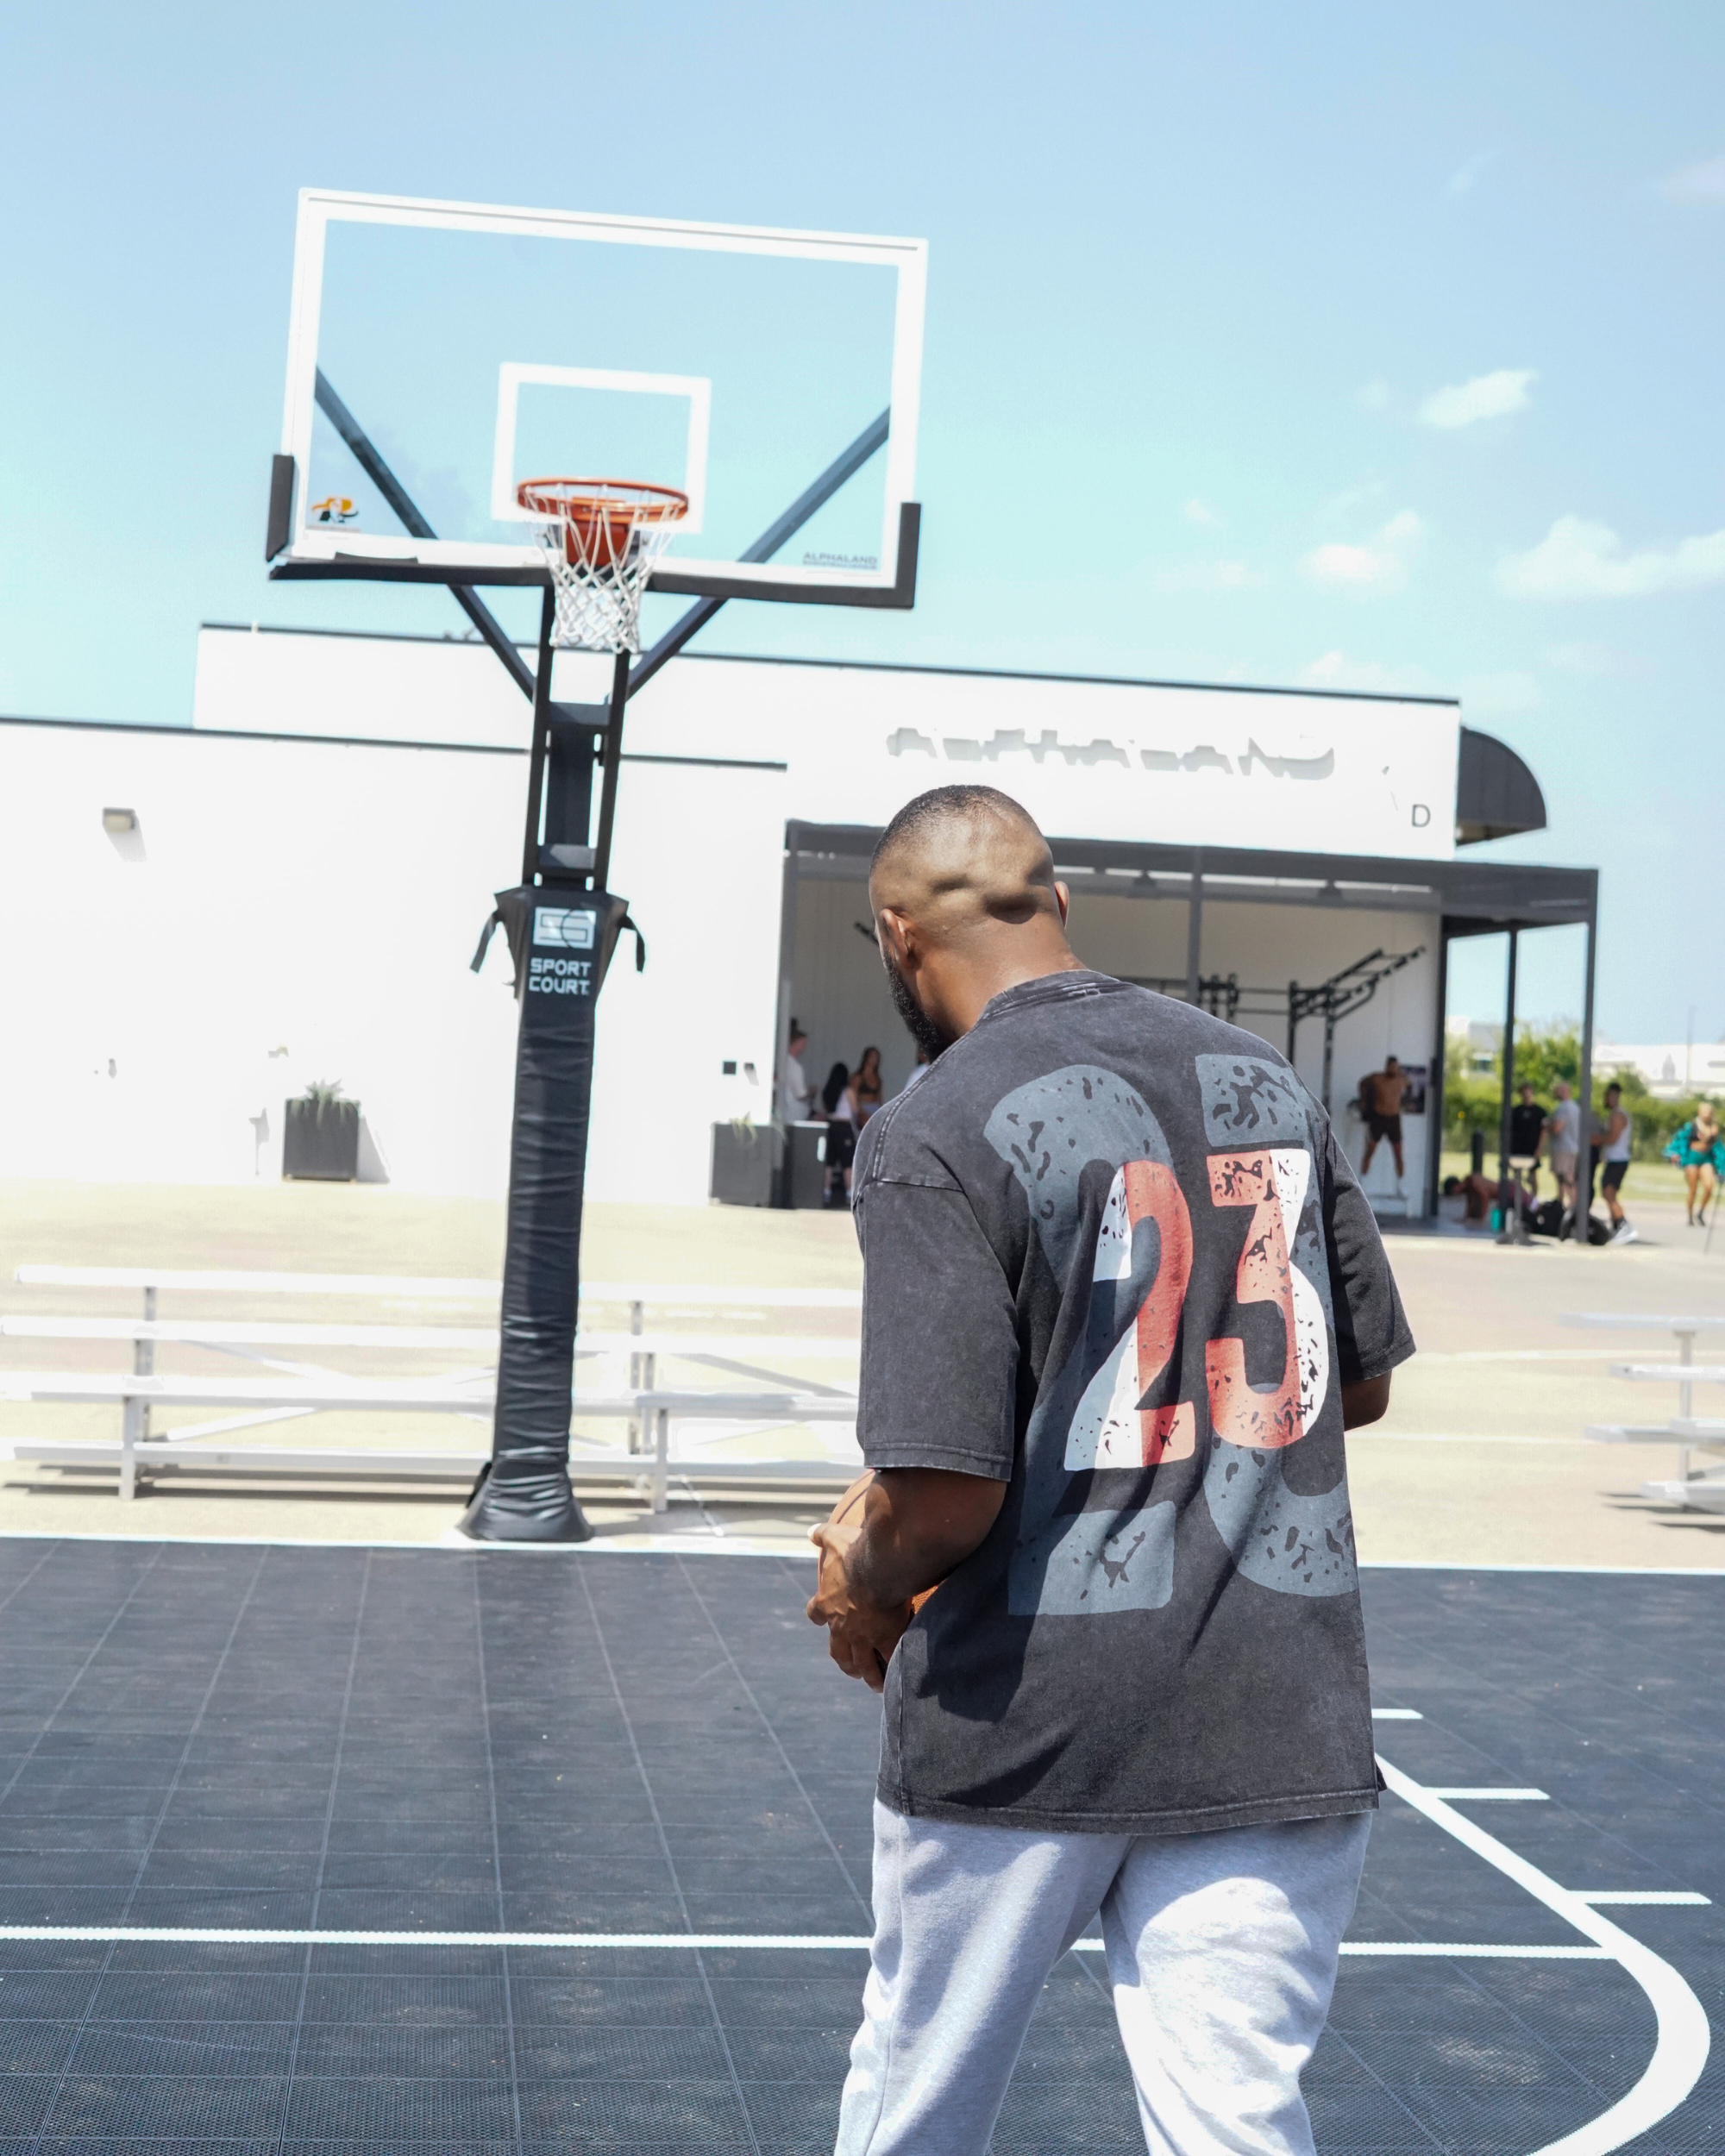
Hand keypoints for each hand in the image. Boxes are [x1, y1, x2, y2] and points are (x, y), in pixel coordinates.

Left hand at [806, 1520, 913, 1691]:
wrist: (877, 1568)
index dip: (818, 1615)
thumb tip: (809, 1530)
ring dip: (866, 1674)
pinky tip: (897, 1680)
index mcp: (827, 1603)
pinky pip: (888, 1661)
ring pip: (861, 1663)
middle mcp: (841, 1625)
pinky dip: (892, 1671)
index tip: (822, 1618)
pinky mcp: (885, 1639)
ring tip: (874, 1685)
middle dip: (844, 1661)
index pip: (815, 1613)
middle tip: (851, 1669)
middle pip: (838, 1650)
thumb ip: (822, 1535)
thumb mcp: (834, 1538)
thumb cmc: (854, 1552)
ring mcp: (863, 1636)